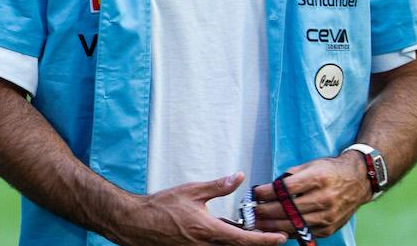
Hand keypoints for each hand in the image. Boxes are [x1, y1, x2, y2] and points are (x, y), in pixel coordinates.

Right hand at [111, 173, 287, 245]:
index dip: (266, 240)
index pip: (244, 240)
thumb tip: (238, 177)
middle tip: (271, 235)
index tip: (280, 238)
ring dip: (239, 242)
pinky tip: (225, 233)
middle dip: (257, 243)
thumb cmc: (160, 207)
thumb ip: (218, 186)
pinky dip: (224, 242)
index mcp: (209, 231)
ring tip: (248, 232)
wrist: (136, 222)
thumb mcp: (192, 190)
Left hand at [251, 152, 370, 238]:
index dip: (266, 192)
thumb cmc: (331, 171)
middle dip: (265, 210)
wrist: (359, 181)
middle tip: (251, 210)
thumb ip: (290, 177)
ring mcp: (327, 215)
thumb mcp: (311, 165)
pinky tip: (275, 229)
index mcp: (317, 179)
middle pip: (287, 208)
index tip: (254, 193)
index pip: (285, 189)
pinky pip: (304, 232)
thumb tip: (268, 188)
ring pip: (293, 223)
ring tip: (257, 223)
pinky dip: (287, 231)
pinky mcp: (329, 228)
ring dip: (272, 225)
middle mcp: (324, 198)